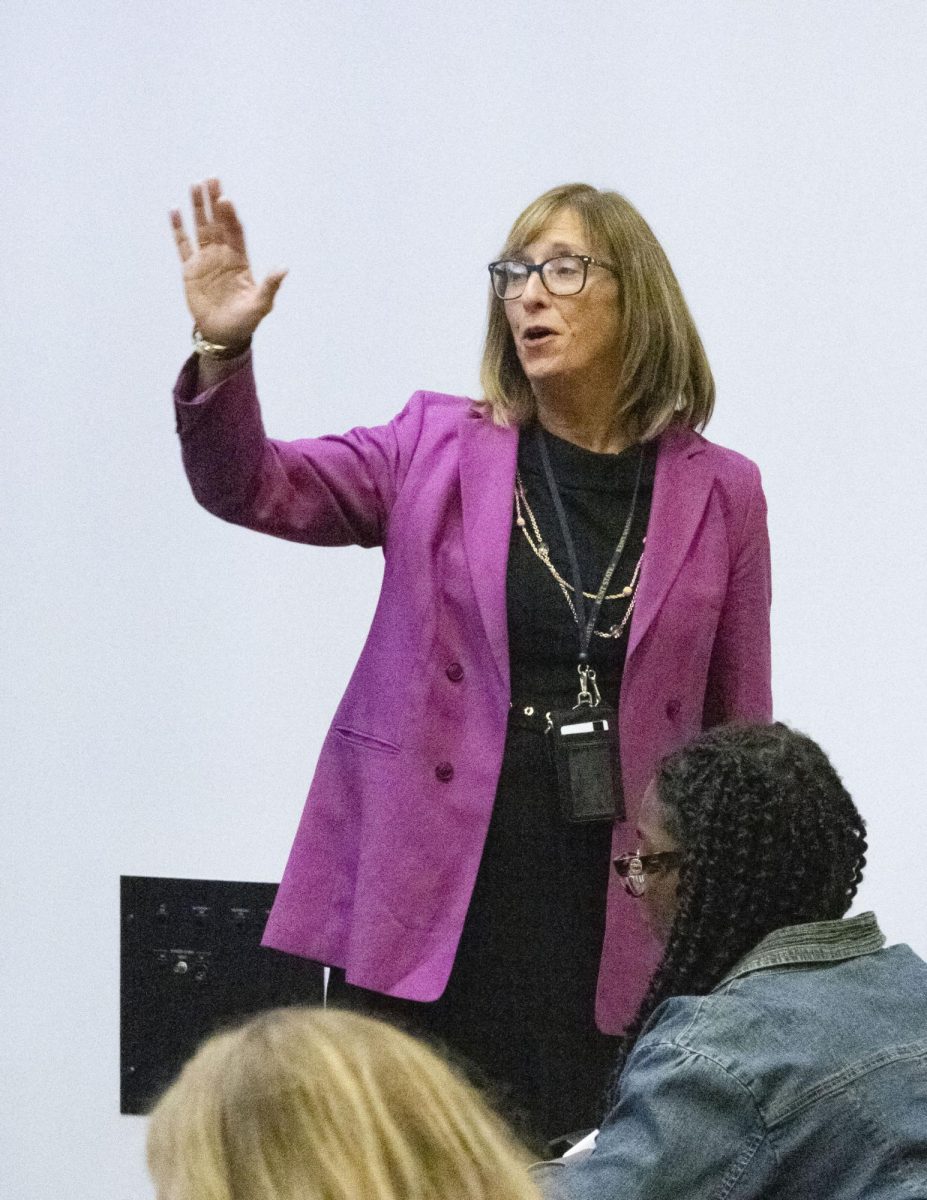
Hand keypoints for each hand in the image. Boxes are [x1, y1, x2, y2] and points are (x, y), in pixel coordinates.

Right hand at [170, 178, 286, 346]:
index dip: (230, 216)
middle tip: (210, 179)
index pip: (235, 232)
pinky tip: (174, 211)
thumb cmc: (245, 320)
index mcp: (240, 260)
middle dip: (214, 202)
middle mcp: (222, 255)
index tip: (226, 199)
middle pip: (217, 223)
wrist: (224, 335)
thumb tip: (283, 269)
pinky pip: (182, 246)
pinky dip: (177, 229)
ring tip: (194, 186)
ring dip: (197, 208)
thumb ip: (270, 286)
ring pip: (200, 228)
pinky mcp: (190, 270)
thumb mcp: (260, 305)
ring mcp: (205, 260)